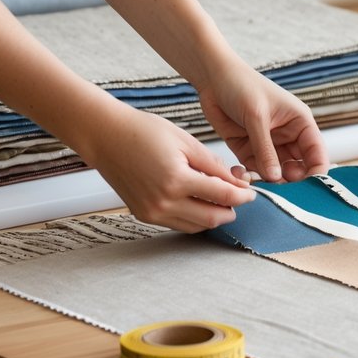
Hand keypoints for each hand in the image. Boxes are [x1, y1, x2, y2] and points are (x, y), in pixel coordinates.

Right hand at [80, 105, 255, 232]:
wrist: (106, 136)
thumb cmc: (145, 132)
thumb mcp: (187, 142)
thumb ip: (214, 165)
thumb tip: (238, 183)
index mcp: (177, 180)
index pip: (222, 196)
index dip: (243, 196)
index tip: (252, 192)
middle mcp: (163, 202)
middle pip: (212, 218)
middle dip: (232, 211)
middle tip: (240, 199)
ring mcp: (152, 212)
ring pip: (195, 226)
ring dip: (213, 216)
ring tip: (221, 200)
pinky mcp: (143, 215)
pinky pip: (178, 224)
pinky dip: (194, 218)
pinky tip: (201, 203)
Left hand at [196, 60, 328, 182]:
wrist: (212, 77)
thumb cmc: (242, 86)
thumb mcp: (256, 117)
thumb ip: (266, 149)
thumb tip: (276, 179)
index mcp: (301, 124)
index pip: (316, 154)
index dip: (315, 174)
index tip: (306, 191)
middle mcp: (288, 136)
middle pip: (298, 169)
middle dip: (289, 183)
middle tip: (276, 191)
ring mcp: (268, 145)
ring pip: (276, 174)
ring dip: (266, 182)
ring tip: (252, 181)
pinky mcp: (248, 150)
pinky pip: (254, 171)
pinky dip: (248, 176)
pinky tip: (238, 173)